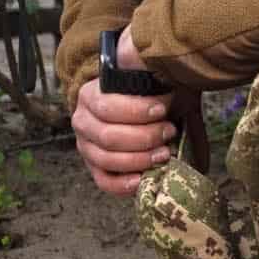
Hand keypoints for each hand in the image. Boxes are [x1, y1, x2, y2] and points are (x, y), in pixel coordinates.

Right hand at [73, 75, 205, 195]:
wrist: (128, 101)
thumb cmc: (145, 89)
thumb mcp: (149, 76)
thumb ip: (157, 73)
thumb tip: (176, 76)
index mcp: (90, 95)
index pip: (108, 106)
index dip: (138, 110)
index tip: (164, 107)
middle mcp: (82, 122)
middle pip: (109, 136)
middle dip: (144, 136)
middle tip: (169, 132)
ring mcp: (86, 147)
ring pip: (106, 160)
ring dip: (139, 159)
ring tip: (165, 154)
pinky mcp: (95, 167)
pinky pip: (104, 181)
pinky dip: (124, 185)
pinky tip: (144, 179)